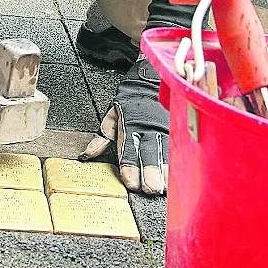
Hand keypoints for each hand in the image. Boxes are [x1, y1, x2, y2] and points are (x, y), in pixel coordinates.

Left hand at [82, 59, 168, 195]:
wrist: (152, 79)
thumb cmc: (131, 101)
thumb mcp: (112, 114)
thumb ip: (102, 136)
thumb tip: (88, 155)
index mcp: (130, 125)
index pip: (128, 148)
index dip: (129, 165)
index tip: (130, 182)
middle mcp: (148, 128)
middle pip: (148, 152)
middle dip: (149, 171)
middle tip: (150, 188)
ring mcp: (164, 129)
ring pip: (165, 151)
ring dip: (165, 171)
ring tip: (165, 187)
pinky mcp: (176, 130)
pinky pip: (178, 147)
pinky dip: (178, 162)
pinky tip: (179, 177)